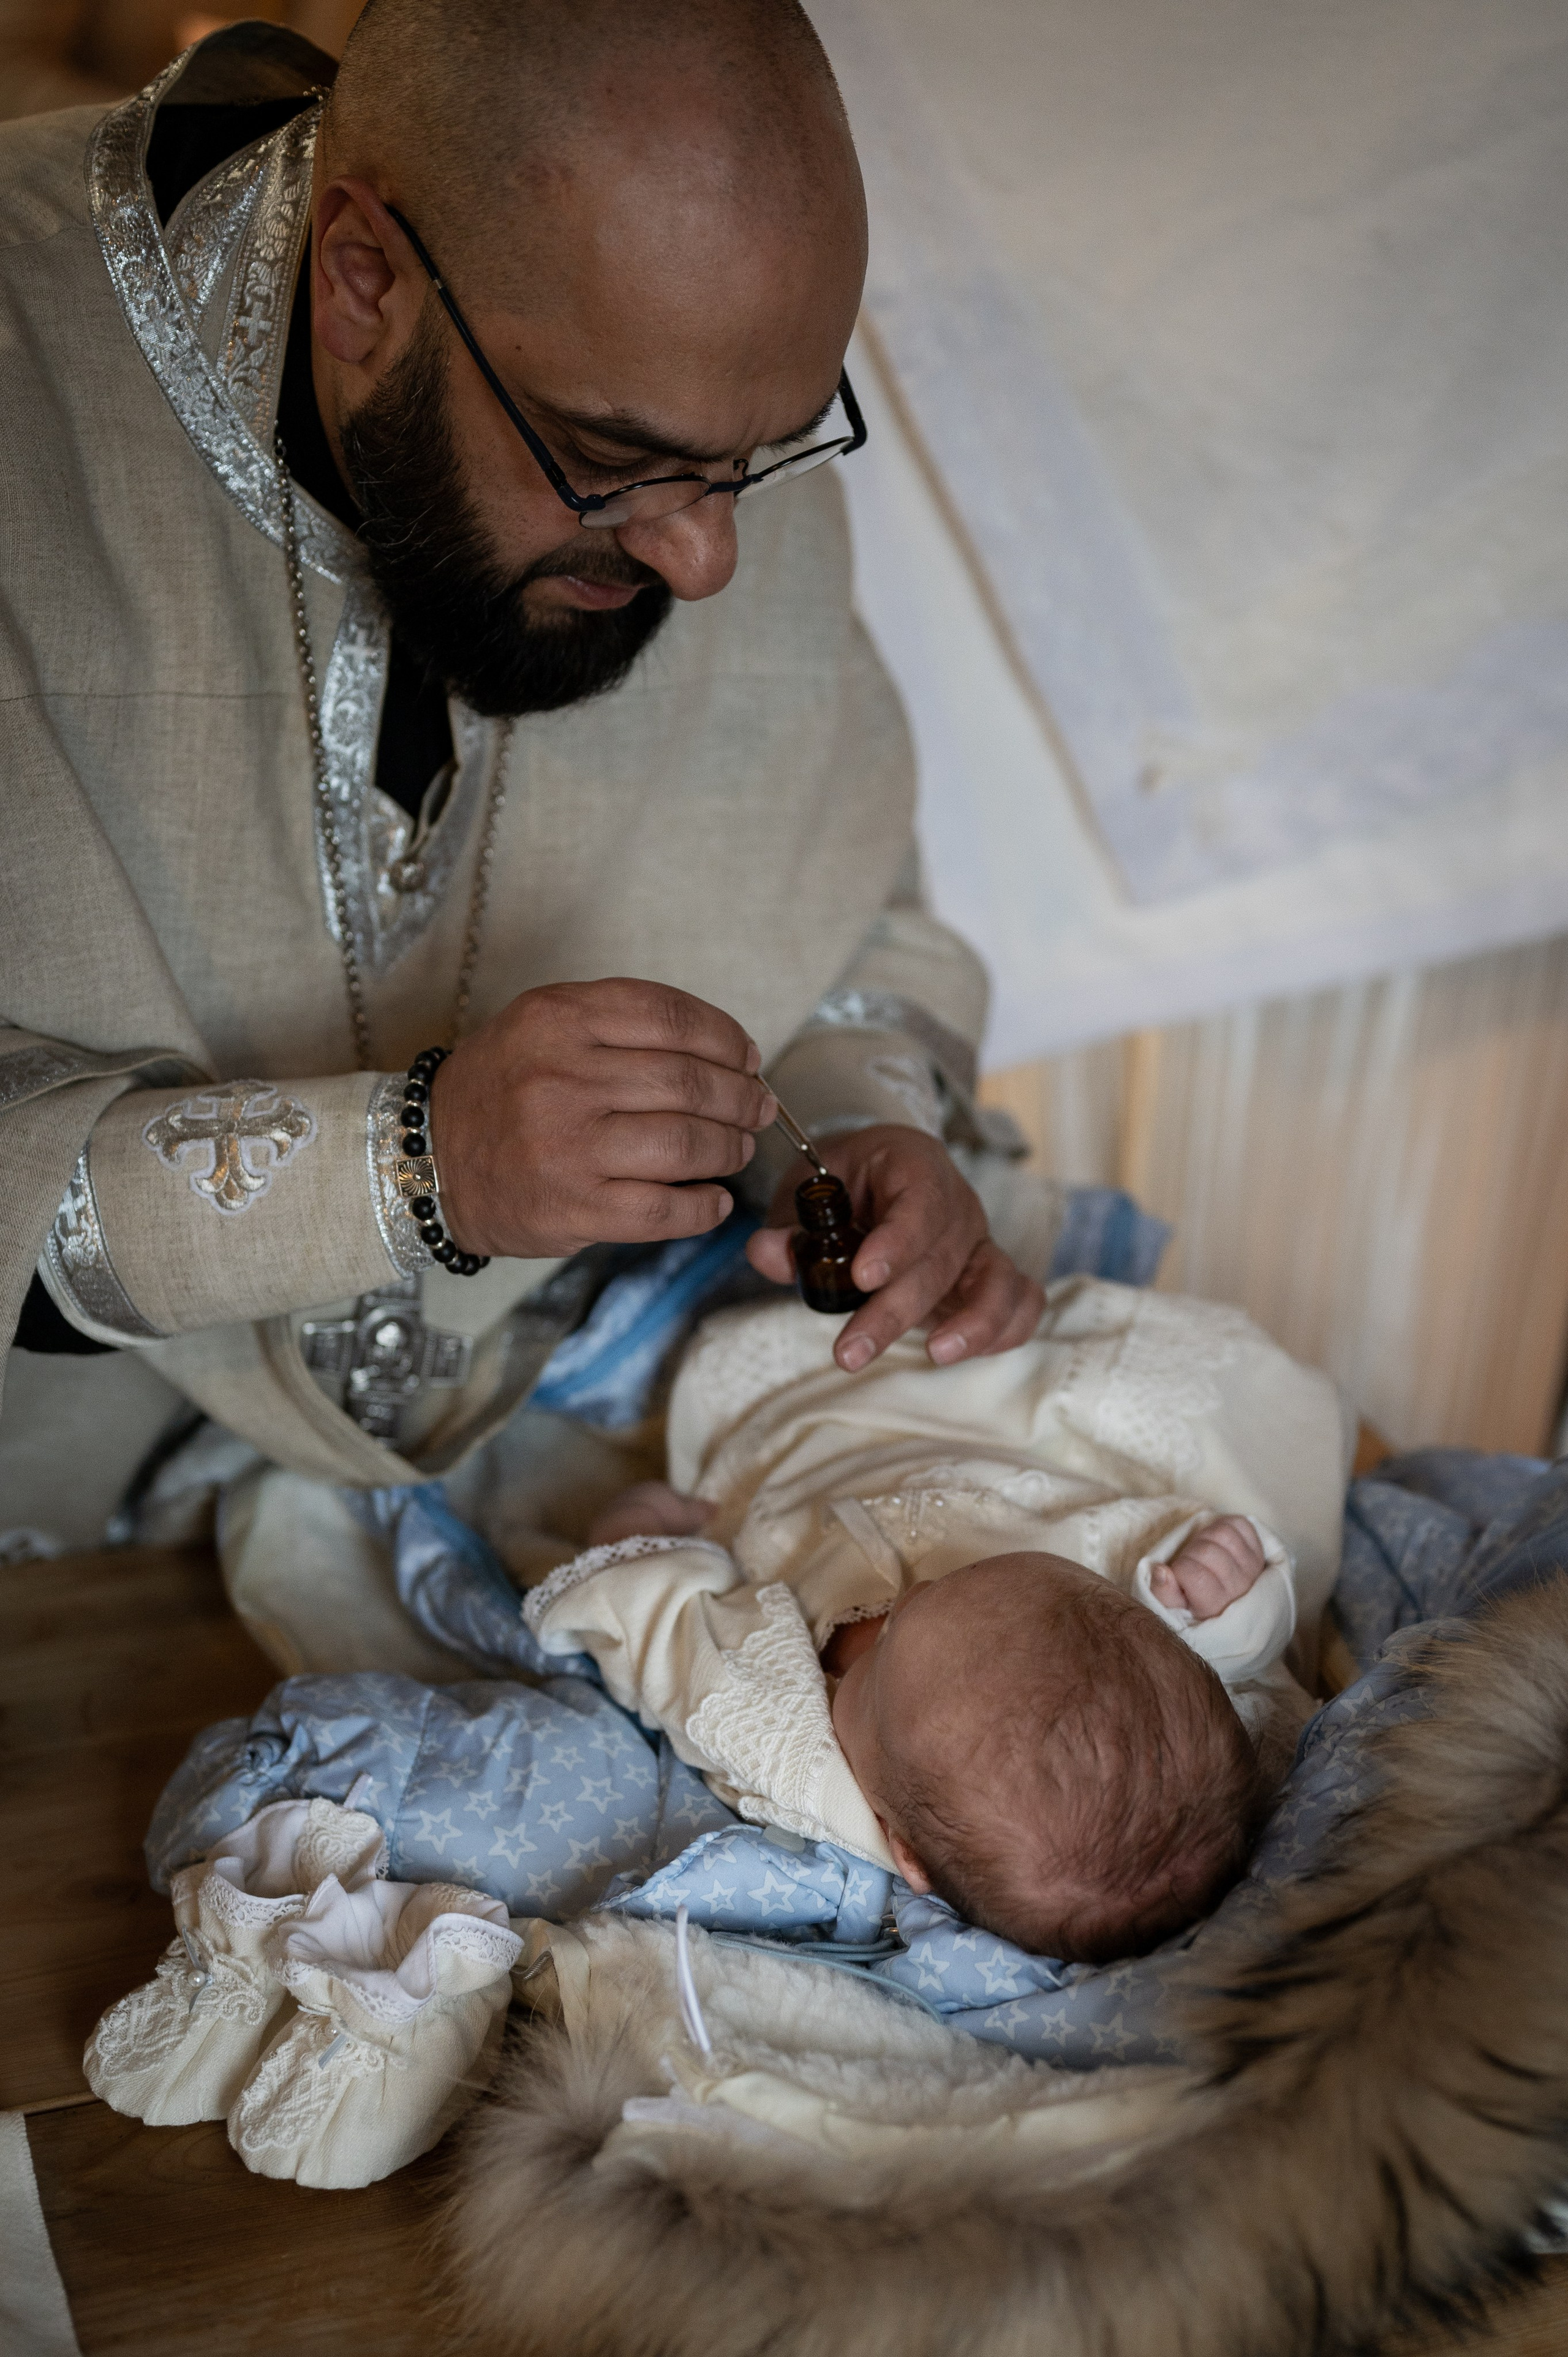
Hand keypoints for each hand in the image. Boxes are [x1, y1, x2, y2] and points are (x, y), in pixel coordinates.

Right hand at [427, 979, 776, 1256]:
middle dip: (741, 1097)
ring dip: (729, 1149)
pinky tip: (714, 1201)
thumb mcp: (541, 1026)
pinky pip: (663, 1210)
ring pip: (685, 1144)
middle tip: (757, 1108)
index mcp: (556, 1019)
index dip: (726, 1038)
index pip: (670, 1017)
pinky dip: (704, 1208)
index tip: (747, 1057)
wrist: (427, 1161)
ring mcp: (567, 1147)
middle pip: (688, 1082)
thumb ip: (619, 1025)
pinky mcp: (572, 1209)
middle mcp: (561, 1078)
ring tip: (737, 1149)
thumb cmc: (500, 1091)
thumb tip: (726, 1053)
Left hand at [586, 1483, 713, 1548]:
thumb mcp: (691, 1515)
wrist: (626, 1531)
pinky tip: (639, 1557)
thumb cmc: (664, 1519)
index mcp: (655, 1488)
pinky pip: (622, 1537)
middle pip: (651, 1510)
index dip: (681, 1513)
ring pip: (634, 1523)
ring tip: (656, 1552)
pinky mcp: (602, 1531)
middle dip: (660, 1522)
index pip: (671, 1498)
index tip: (688, 1527)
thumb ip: (703, 1510)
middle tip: (673, 1541)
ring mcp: (615, 1512)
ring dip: (644, 1534)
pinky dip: (630, 1544)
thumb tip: (716, 1507)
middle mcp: (633, 1495)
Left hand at [745, 1124, 1043, 1372]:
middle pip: (941, 1257)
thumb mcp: (803, 1193)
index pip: (920, 1201)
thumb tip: (765, 1254)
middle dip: (896, 1309)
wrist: (875, 1173)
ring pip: (996, 1279)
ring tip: (934, 1355)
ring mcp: (979, 1240)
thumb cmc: (840, 1184)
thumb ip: (786, 1228)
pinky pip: (1020, 1298)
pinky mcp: (990, 1274)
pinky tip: (962, 1353)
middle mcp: (956, 1202)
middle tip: (848, 1351)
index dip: (896, 1242)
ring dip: (973, 1322)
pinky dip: (1006, 1327)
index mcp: (913, 1165)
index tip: (862, 1277)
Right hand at [1149, 1516, 1265, 1621]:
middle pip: (1208, 1552)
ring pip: (1224, 1533)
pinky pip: (1240, 1524)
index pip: (1194, 1575)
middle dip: (1190, 1553)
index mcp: (1216, 1605)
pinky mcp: (1258, 1551)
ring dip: (1206, 1537)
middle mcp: (1239, 1587)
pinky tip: (1216, 1541)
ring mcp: (1252, 1567)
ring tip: (1201, 1551)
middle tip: (1189, 1563)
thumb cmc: (1195, 1605)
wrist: (1228, 1606)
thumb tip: (1161, 1570)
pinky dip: (1225, 1525)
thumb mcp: (1173, 1609)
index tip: (1180, 1576)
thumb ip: (1162, 1593)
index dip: (1180, 1569)